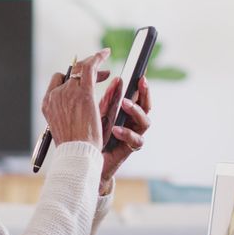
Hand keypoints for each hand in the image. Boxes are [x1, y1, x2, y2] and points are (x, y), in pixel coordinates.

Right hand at [40, 49, 111, 145]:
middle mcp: (54, 96)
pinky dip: (97, 58)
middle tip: (99, 76)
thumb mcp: (64, 129)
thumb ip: (66, 115)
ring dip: (93, 67)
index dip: (70, 79)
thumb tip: (73, 112)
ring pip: (80, 70)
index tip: (82, 82)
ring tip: (105, 71)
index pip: (57, 82)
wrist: (77, 154)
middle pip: (69, 74)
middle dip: (84, 73)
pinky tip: (105, 53)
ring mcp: (67, 93)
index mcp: (47, 104)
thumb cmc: (74, 147)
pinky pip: (89, 68)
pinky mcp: (83, 93)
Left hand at [98, 76, 152, 192]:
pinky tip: (115, 129)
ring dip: (136, 110)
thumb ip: (109, 98)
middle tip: (141, 81)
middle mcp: (133, 122)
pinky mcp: (129, 149)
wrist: (86, 160)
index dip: (141, 84)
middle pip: (147, 105)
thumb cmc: (92, 136)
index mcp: (126, 112)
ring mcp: (133, 135)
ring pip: (145, 121)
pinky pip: (135, 140)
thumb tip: (118, 79)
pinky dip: (126, 133)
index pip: (137, 95)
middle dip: (145, 92)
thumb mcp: (98, 113)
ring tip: (124, 103)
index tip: (140, 73)